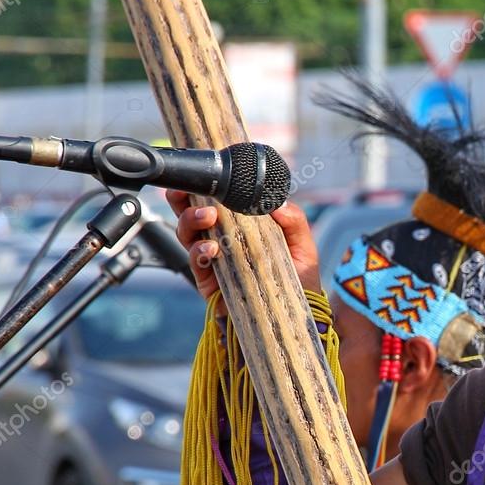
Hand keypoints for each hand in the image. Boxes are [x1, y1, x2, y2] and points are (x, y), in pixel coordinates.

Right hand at [166, 189, 321, 312]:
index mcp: (240, 226)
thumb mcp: (302, 245)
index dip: (203, 187)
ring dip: (191, 220)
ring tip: (207, 216)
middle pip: (189, 213)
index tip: (205, 172)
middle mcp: (221, 240)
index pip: (214, 201)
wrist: (299, 313)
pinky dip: (199, 252)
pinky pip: (195, 263)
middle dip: (181, 198)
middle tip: (188, 191)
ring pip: (187, 234)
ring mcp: (213, 261)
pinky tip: (211, 249)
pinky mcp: (209, 283)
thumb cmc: (298, 277)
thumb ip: (294, 221)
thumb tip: (278, 204)